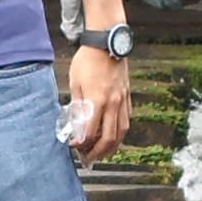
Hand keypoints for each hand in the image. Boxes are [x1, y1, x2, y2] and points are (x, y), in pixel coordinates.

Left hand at [62, 45, 131, 161]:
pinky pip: (126, 120)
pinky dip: (120, 133)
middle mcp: (113, 104)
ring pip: (121, 132)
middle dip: (98, 152)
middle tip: (88, 158)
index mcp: (97, 100)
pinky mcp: (127, 96)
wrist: (106, 42)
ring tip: (102, 153)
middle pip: (108, 138)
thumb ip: (76, 105)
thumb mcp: (75, 83)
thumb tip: (75, 124)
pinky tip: (113, 136)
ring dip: (112, 147)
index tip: (74, 147)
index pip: (90, 132)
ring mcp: (122, 100)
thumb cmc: (88, 60)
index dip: (81, 144)